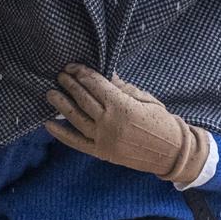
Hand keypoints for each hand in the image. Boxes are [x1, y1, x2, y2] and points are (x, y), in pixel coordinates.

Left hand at [44, 64, 209, 184]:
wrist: (171, 152)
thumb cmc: (161, 121)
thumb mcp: (144, 98)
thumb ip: (121, 87)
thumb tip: (104, 73)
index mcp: (122, 106)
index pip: (95, 85)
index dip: (82, 74)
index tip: (72, 66)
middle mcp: (110, 123)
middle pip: (83, 100)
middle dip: (70, 85)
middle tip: (60, 75)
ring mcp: (104, 140)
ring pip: (76, 118)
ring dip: (61, 104)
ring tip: (51, 93)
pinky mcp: (101, 153)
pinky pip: (76, 142)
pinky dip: (61, 133)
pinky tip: (49, 123)